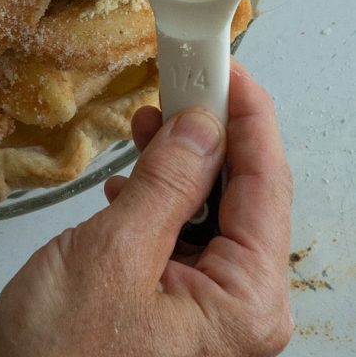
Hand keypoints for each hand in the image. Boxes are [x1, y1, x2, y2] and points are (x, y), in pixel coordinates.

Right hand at [0, 62, 293, 356]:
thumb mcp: (113, 253)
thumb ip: (166, 184)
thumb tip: (203, 127)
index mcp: (245, 304)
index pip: (266, 183)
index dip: (248, 115)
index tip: (227, 66)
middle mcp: (238, 312)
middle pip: (245, 195)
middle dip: (213, 135)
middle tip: (185, 81)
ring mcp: (207, 313)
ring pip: (212, 211)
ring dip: (182, 162)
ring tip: (152, 124)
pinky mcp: (174, 308)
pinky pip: (184, 235)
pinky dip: (162, 197)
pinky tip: (134, 181)